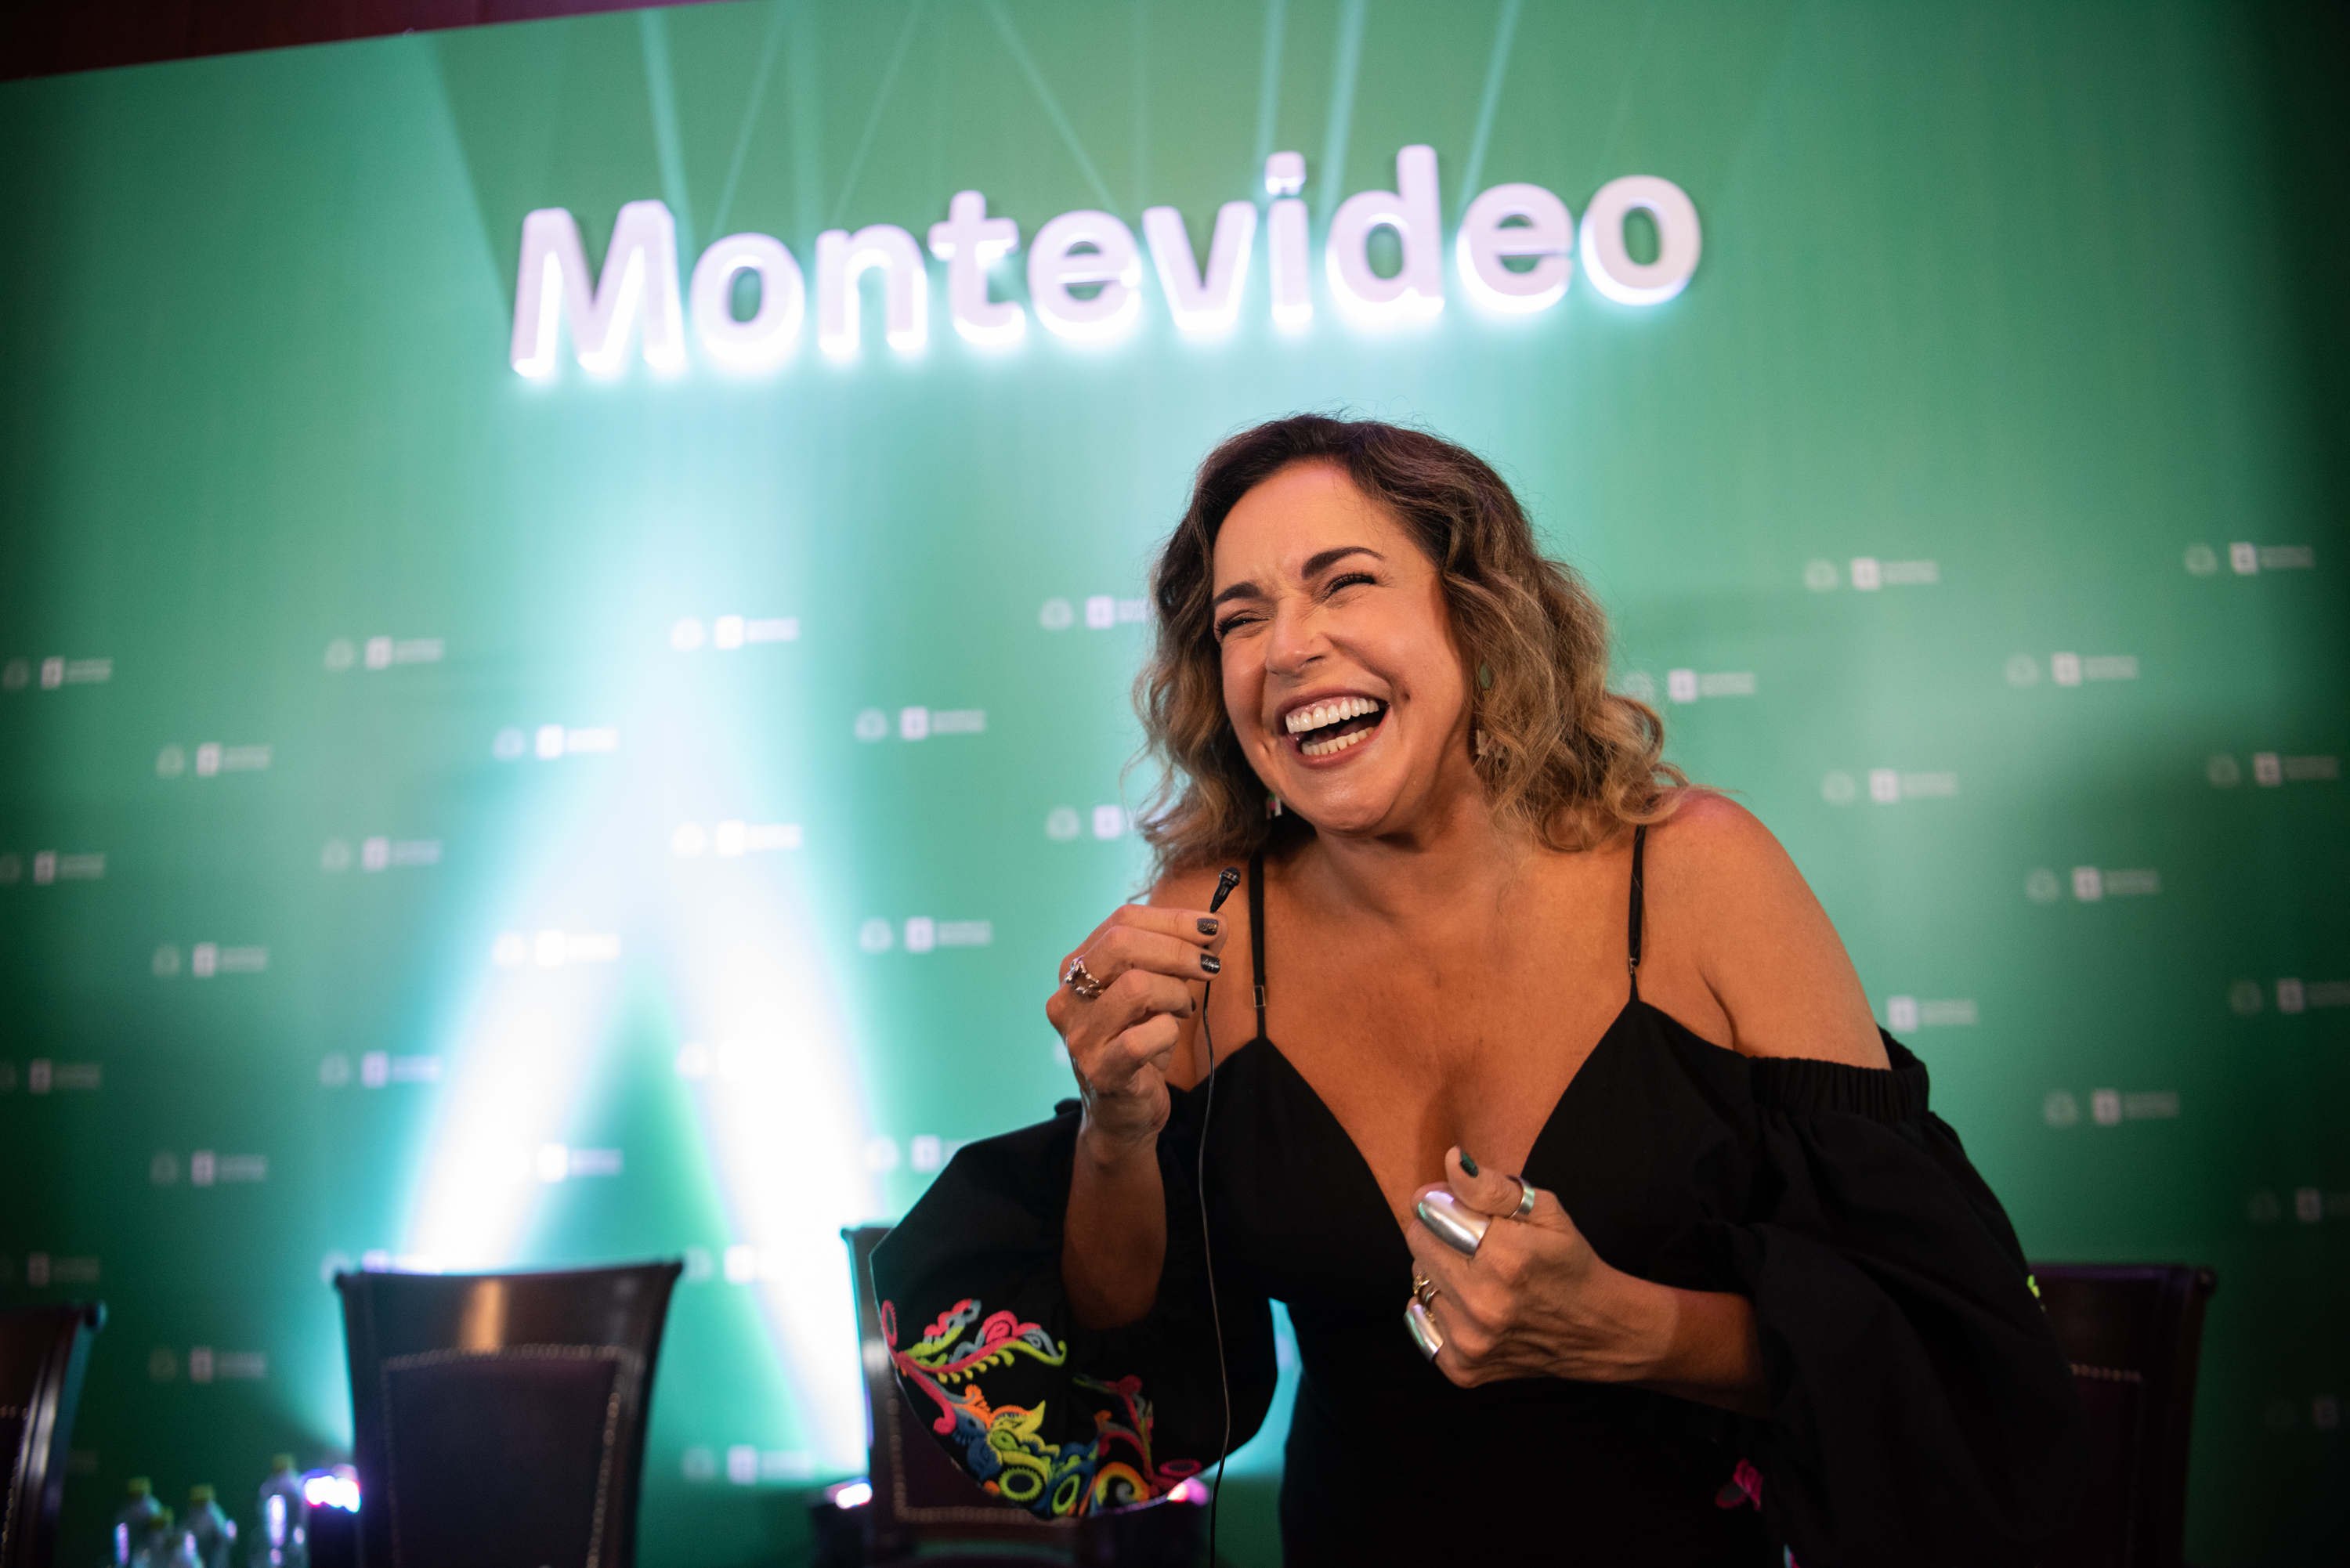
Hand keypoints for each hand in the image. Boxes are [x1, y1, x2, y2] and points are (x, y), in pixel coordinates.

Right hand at [1046, 904, 1227, 1153]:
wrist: (1122, 1114)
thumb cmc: (1140, 1043)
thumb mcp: (1160, 990)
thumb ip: (1185, 955)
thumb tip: (1217, 924)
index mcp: (1076, 968)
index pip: (1122, 920)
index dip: (1172, 919)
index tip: (1212, 928)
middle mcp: (1067, 997)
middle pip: (1121, 943)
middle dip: (1178, 950)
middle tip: (1209, 966)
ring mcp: (1080, 1036)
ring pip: (1135, 987)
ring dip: (1174, 993)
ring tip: (1182, 1009)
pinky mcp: (1100, 1071)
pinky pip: (1143, 1038)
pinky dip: (1168, 1032)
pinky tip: (1168, 1036)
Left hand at [1405, 1148, 1673, 1388]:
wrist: (1596, 1331)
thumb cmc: (1568, 1263)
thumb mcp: (1545, 1211)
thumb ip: (1491, 1186)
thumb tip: (1450, 1161)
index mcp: (1505, 1257)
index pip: (1430, 1212)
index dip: (1442, 1201)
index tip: (1460, 1205)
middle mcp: (1483, 1303)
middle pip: (1418, 1244)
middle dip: (1438, 1232)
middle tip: (1473, 1240)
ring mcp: (1470, 1342)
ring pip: (1418, 1282)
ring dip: (1441, 1273)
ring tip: (1479, 1275)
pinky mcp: (1462, 1368)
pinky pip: (1421, 1321)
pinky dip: (1439, 1309)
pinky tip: (1470, 1306)